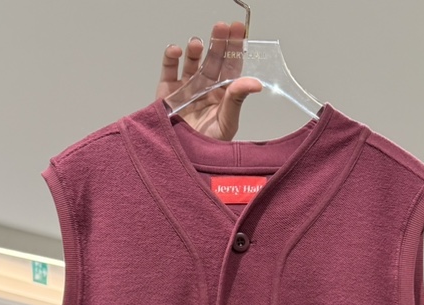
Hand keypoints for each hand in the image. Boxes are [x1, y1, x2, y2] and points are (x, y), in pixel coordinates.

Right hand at [157, 21, 261, 140]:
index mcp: (223, 94)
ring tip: (198, 43)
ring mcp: (186, 88)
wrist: (184, 159)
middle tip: (222, 26)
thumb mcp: (226, 123)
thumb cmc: (208, 147)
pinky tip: (176, 51)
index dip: (235, 47)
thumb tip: (255, 82)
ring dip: (195, 49)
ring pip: (192, 62)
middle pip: (213, 58)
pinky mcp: (167, 92)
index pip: (231, 66)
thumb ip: (237, 100)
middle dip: (218, 41)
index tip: (239, 29)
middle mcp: (205, 88)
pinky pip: (168, 70)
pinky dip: (170, 58)